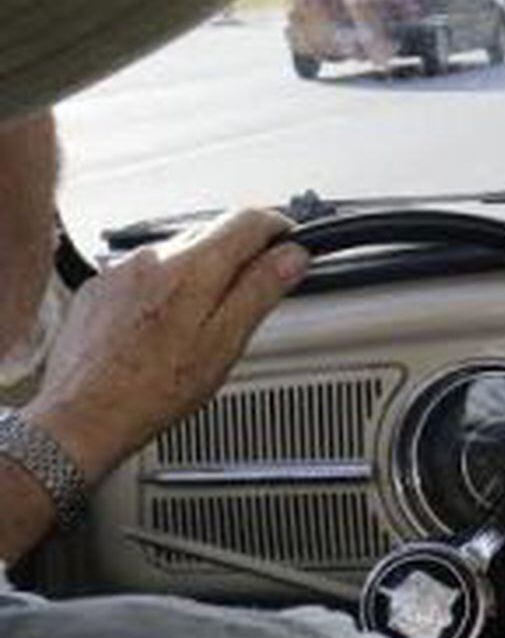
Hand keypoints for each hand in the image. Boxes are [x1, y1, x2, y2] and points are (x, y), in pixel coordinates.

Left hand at [25, 210, 307, 480]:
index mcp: (190, 268)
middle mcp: (152, 258)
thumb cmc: (150, 390)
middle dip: (240, 258)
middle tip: (254, 297)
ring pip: (177, 257)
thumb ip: (260, 291)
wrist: (81, 416)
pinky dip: (163, 293)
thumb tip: (291, 256)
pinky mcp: (99, 291)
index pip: (247, 221)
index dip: (279, 230)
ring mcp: (119, 272)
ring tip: (202, 327)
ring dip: (200, 277)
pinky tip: (163, 332)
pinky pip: (144, 277)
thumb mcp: (224, 343)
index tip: (290, 246)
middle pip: (212, 235)